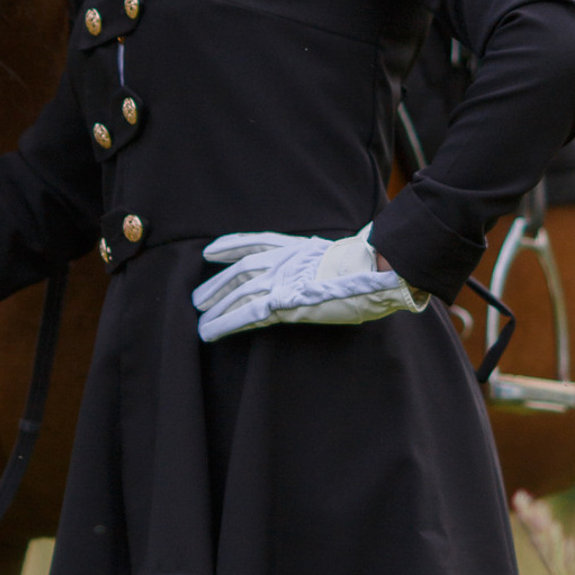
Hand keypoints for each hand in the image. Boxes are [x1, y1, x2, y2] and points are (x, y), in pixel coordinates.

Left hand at [190, 226, 426, 343]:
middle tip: (199, 297)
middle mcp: (284, 261)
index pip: (257, 243)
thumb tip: (335, 264)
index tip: (212, 250)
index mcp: (298, 248)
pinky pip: (247, 313)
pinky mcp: (283, 302)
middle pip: (241, 270)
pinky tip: (210, 330)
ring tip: (199, 317)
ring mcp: (282, 280)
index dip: (232, 245)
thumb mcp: (342, 256)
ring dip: (216, 304)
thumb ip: (328, 261)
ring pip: (238, 292)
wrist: (376, 270)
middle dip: (218, 283)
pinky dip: (226, 322)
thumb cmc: (369, 267)